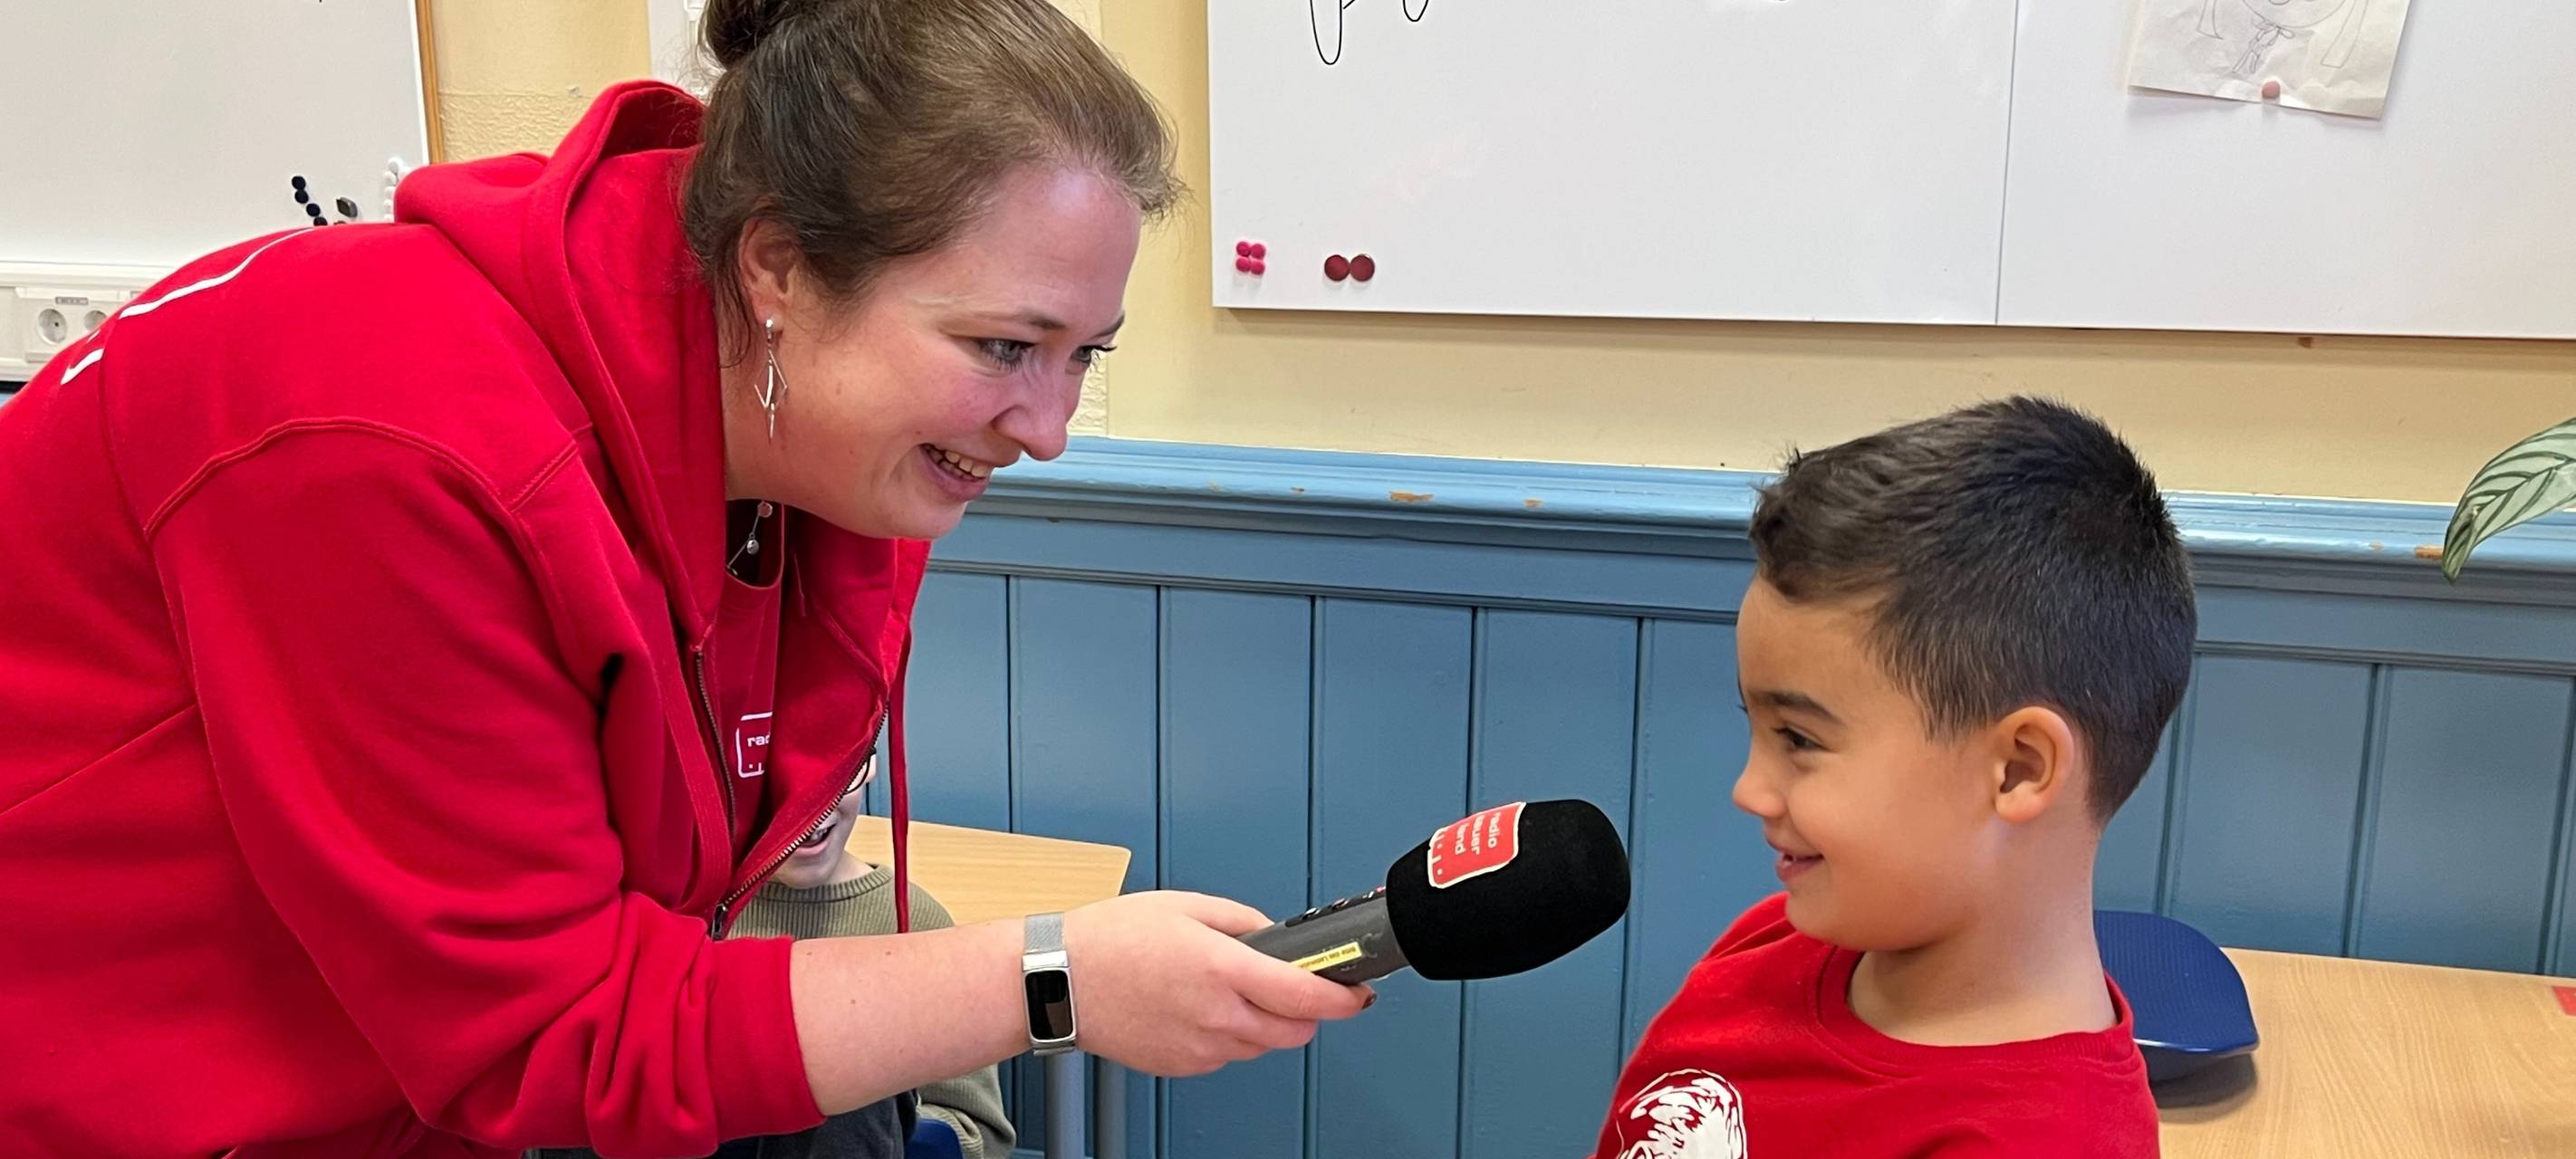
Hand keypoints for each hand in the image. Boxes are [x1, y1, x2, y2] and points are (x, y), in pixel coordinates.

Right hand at [1060, 891, 1372, 1076]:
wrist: (1059, 980)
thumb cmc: (1111, 939)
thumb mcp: (1186, 906)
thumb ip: (1243, 921)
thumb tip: (1274, 937)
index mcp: (1222, 969)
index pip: (1306, 997)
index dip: (1344, 998)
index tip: (1359, 992)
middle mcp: (1216, 1015)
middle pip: (1294, 1032)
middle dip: (1307, 1012)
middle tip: (1297, 987)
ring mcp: (1199, 1047)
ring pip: (1263, 1047)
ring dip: (1267, 1024)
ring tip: (1233, 990)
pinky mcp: (1182, 1066)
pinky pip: (1228, 1056)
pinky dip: (1231, 1037)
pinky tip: (1203, 1008)